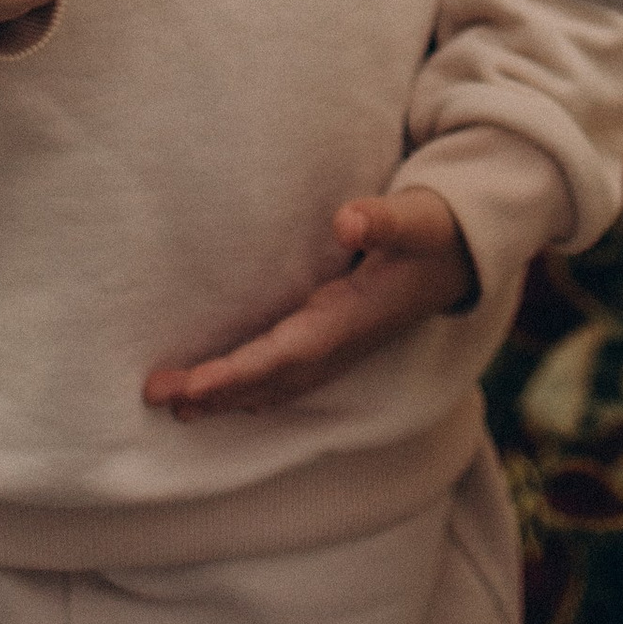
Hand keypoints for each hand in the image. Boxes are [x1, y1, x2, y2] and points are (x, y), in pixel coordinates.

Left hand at [142, 192, 474, 420]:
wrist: (464, 258)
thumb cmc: (434, 233)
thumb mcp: (417, 219)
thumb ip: (386, 220)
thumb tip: (348, 219)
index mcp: (352, 318)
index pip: (286, 355)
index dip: (238, 374)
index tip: (192, 387)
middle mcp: (341, 343)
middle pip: (271, 379)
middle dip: (216, 394)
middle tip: (158, 396)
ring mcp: (339, 348)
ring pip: (275, 384)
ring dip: (227, 397)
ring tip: (174, 403)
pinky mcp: (334, 340)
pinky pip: (284, 376)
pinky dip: (250, 388)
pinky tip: (221, 392)